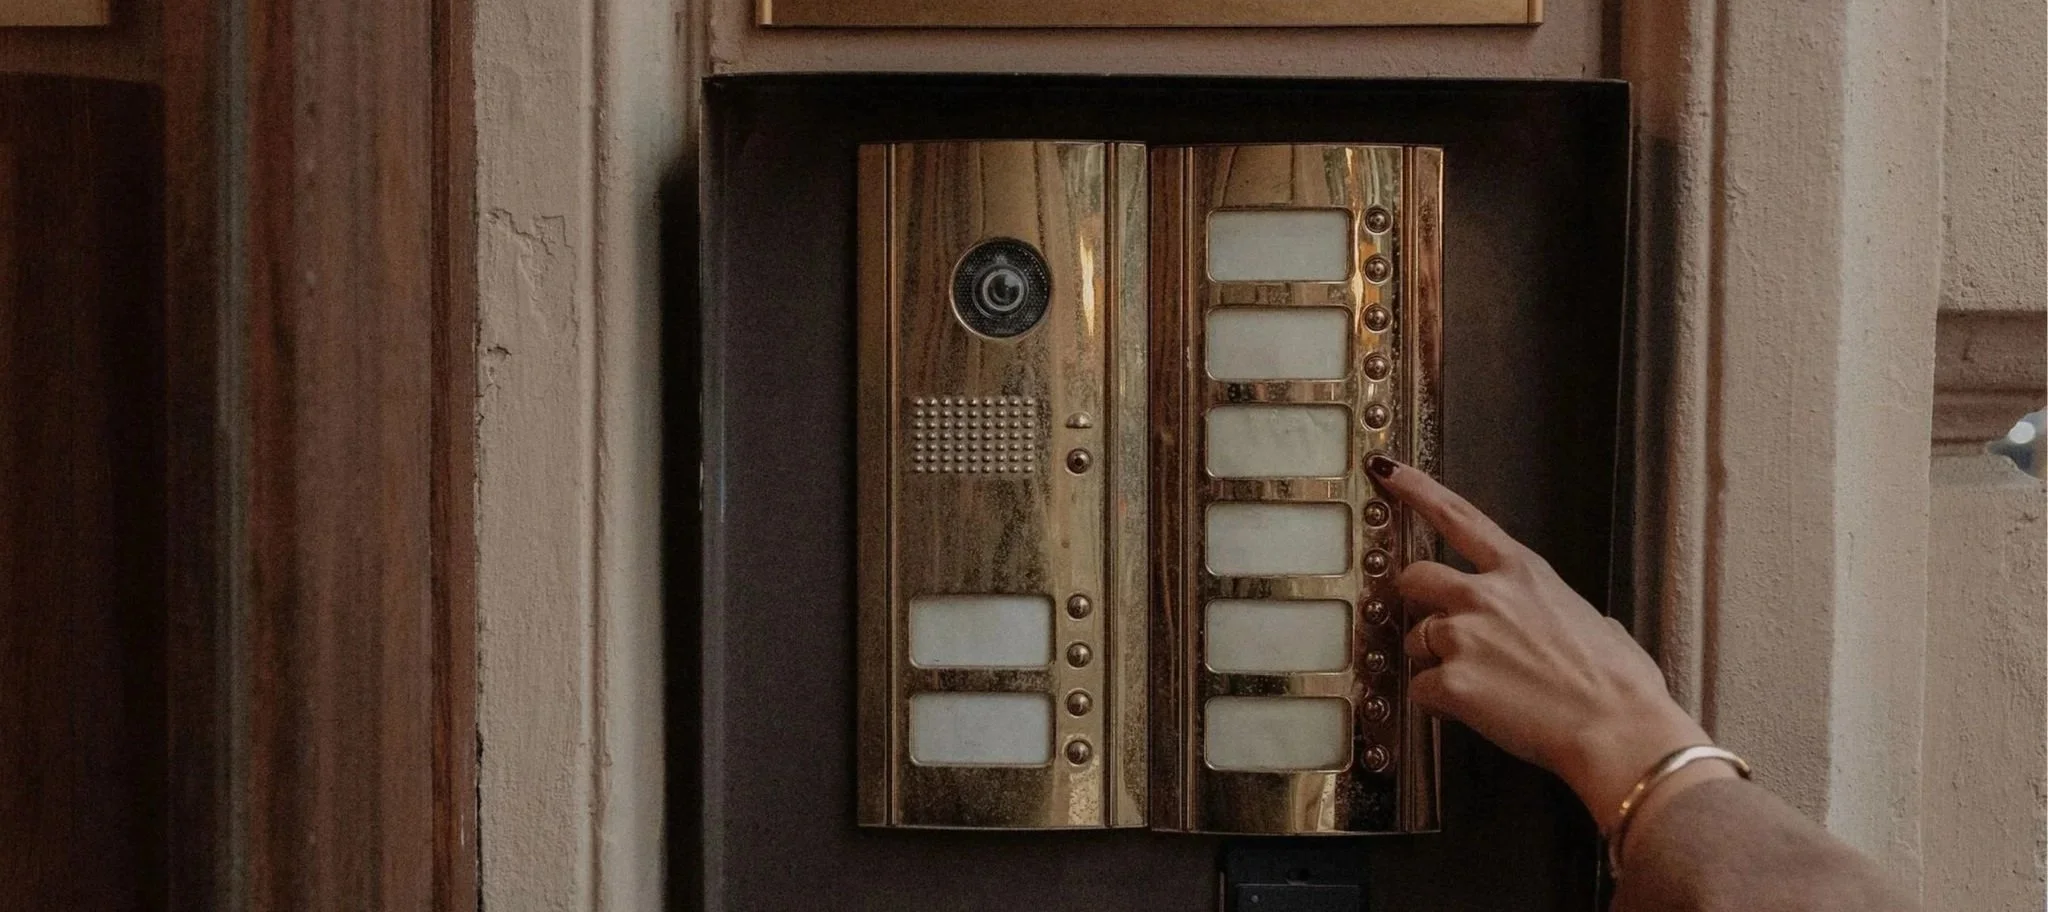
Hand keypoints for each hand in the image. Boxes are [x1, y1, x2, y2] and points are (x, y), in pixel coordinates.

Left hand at [1366, 455, 1732, 836]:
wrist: (1618, 729)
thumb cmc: (1620, 682)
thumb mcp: (1593, 620)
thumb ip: (1556, 609)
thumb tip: (1556, 624)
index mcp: (1523, 572)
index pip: (1458, 517)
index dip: (1417, 490)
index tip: (1387, 470)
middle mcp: (1484, 594)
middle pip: (1414, 578)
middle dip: (1417, 601)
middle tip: (1440, 629)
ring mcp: (1463, 636)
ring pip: (1415, 641)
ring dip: (1436, 662)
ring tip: (1484, 686)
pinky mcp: (1451, 681)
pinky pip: (1422, 690)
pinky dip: (1441, 703)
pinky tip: (1478, 712)